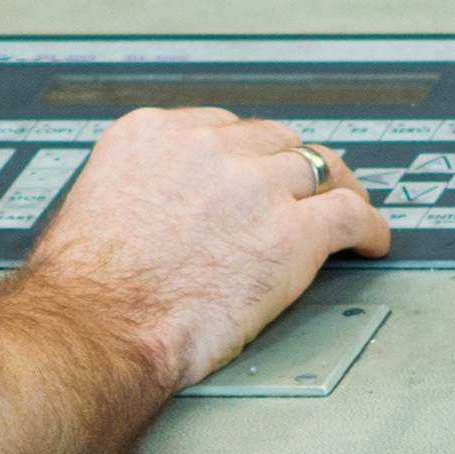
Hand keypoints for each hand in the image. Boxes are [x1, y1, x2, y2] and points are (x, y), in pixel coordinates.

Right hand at [15, 105, 387, 386]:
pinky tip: (371, 241)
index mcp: (153, 134)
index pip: (222, 125)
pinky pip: (350, 215)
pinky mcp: (291, 233)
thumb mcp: (94, 206)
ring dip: (334, 191)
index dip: (247, 153)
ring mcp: (253, 186)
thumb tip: (153, 210)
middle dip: (290, 168)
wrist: (96, 328)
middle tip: (304, 192)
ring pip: (317, 169)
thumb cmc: (83, 291)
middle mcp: (207, 148)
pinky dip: (369, 227)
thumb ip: (137, 189)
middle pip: (274, 141)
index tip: (256, 171)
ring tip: (347, 210)